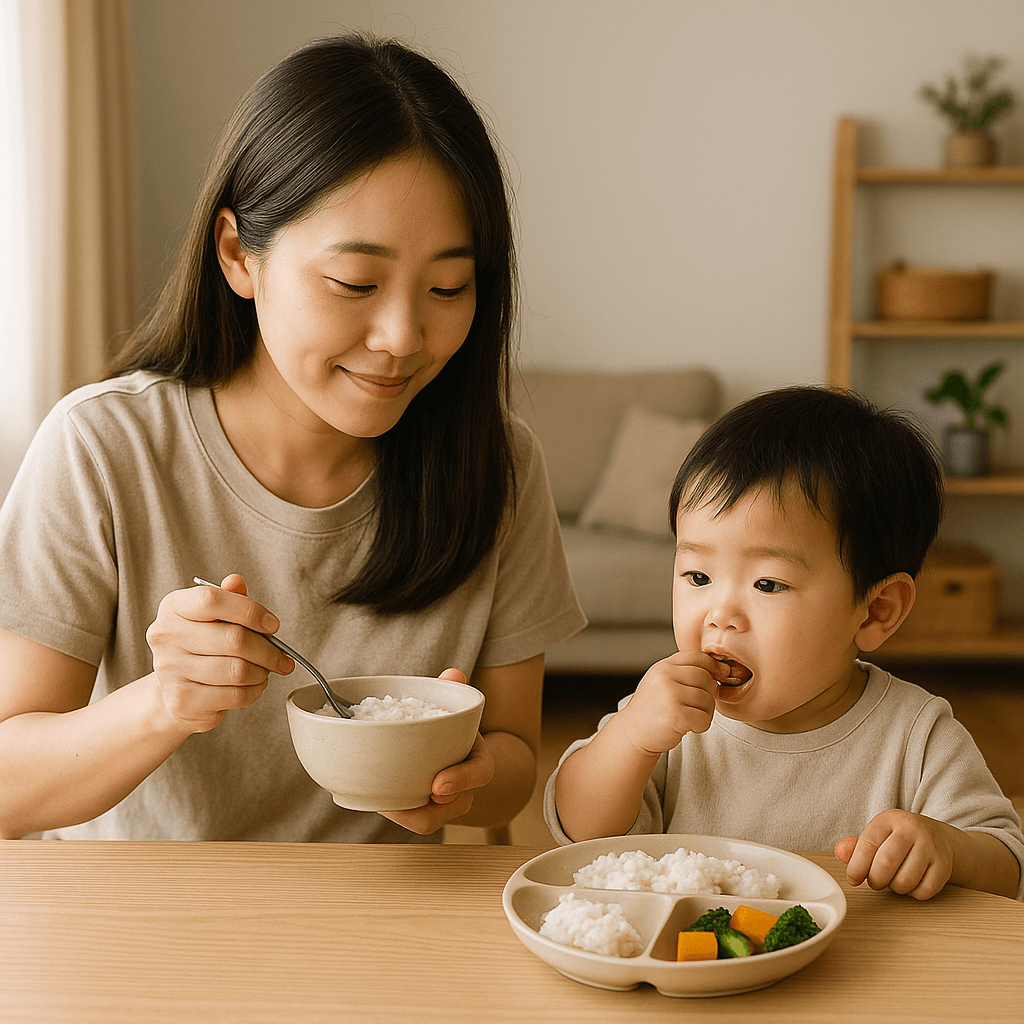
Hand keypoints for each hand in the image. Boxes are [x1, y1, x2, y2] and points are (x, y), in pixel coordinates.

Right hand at [146, 574, 293, 733]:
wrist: (177, 692)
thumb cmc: (202, 647)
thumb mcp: (213, 617)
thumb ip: (229, 598)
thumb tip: (236, 581)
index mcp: (174, 607)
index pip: (213, 600)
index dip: (250, 611)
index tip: (273, 625)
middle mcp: (166, 636)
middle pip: (234, 639)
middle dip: (269, 650)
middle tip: (283, 657)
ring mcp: (170, 670)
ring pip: (238, 670)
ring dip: (263, 671)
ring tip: (266, 669)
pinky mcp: (182, 700)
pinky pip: (235, 695)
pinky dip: (254, 690)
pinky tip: (254, 685)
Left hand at [379, 667, 496, 834]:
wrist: (452, 753)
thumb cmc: (452, 730)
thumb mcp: (456, 709)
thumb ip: (453, 692)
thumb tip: (453, 675)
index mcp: (477, 760)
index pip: (480, 774)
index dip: (462, 780)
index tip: (439, 783)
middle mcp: (464, 787)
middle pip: (455, 806)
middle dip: (432, 808)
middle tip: (402, 799)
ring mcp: (444, 804)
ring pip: (429, 819)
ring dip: (405, 812)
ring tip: (382, 800)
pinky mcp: (422, 810)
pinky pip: (411, 818)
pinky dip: (394, 811)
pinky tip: (375, 799)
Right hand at [615, 651, 725, 756]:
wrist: (634, 732)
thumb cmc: (652, 708)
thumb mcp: (662, 681)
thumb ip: (684, 671)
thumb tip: (721, 669)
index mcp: (663, 666)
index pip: (697, 657)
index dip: (714, 665)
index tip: (722, 673)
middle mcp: (665, 677)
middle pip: (706, 678)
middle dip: (709, 694)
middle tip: (696, 705)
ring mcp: (670, 695)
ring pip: (708, 700)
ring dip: (705, 712)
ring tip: (689, 716)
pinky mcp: (676, 716)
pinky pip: (704, 718)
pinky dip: (701, 726)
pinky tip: (688, 726)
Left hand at [834, 809, 955, 899]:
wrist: (939, 837)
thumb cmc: (898, 840)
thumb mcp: (876, 836)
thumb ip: (855, 846)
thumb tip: (840, 852)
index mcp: (888, 819)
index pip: (867, 844)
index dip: (856, 867)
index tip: (852, 879)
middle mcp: (911, 829)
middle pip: (886, 864)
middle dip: (875, 880)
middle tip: (874, 882)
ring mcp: (931, 846)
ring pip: (905, 880)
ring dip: (895, 888)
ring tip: (894, 880)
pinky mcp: (945, 865)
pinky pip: (924, 890)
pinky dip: (914, 893)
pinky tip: (912, 883)